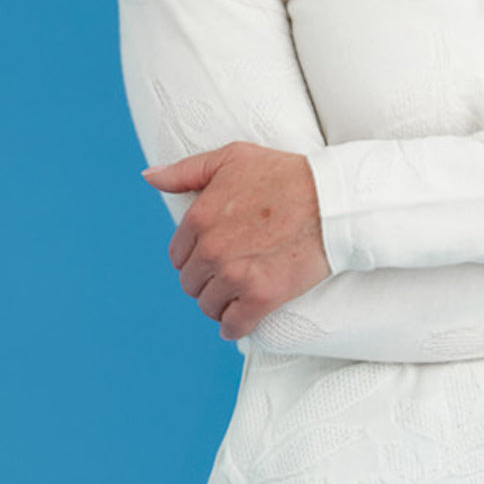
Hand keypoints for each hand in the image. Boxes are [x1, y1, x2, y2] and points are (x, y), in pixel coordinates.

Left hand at [142, 142, 329, 339]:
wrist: (334, 198)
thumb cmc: (286, 173)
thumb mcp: (232, 158)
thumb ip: (186, 171)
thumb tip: (150, 177)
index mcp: (200, 217)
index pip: (177, 256)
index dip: (194, 256)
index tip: (213, 255)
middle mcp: (212, 249)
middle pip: (191, 284)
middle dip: (207, 281)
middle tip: (229, 274)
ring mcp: (236, 275)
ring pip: (209, 306)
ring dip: (220, 303)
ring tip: (238, 294)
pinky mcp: (262, 296)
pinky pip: (234, 325)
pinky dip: (235, 326)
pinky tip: (242, 319)